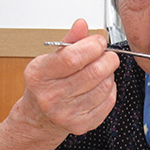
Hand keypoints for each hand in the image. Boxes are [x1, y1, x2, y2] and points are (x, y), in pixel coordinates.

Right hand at [18, 19, 119, 136]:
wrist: (39, 118)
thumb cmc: (46, 85)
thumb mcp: (50, 59)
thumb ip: (69, 41)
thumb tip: (82, 24)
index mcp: (39, 75)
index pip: (72, 58)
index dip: (92, 46)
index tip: (99, 41)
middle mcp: (50, 96)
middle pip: (93, 72)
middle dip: (107, 58)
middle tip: (106, 54)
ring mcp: (66, 113)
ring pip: (105, 86)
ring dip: (109, 74)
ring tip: (101, 71)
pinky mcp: (81, 124)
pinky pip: (109, 101)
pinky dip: (110, 89)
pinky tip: (100, 86)